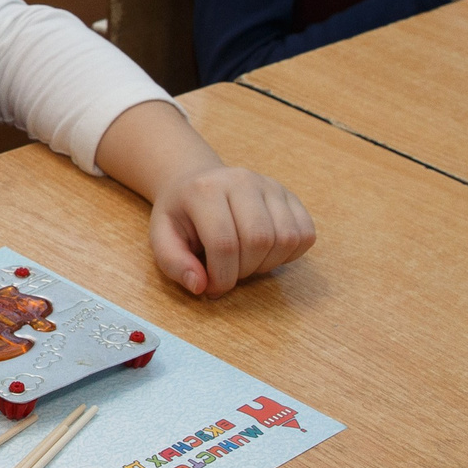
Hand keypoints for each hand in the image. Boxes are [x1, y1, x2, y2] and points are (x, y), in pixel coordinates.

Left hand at [93, 100, 316, 296]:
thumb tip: (200, 286)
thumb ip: (174, 264)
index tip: (212, 287)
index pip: (224, 243)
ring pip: (287, 238)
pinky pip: (305, 234)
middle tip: (229, 274)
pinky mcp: (289, 195)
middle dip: (245, 271)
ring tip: (245, 263)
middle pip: (259, 240)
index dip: (222, 277)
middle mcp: (241, 180)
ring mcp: (269, 185)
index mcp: (205, 190)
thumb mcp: (162, 238)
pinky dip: (289, 254)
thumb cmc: (181, 216)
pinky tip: (265, 253)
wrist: (196, 182)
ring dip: (268, 264)